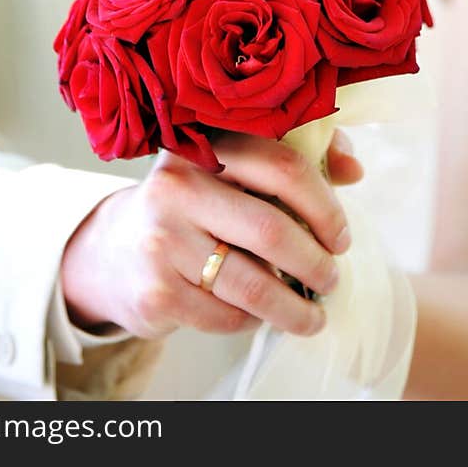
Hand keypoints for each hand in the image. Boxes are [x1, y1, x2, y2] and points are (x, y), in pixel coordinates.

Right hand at [61, 131, 357, 341]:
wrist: (114, 250)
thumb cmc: (195, 204)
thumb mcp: (234, 169)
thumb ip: (295, 158)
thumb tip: (353, 170)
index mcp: (206, 146)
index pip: (283, 167)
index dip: (324, 206)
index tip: (341, 236)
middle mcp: (178, 186)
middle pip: (272, 230)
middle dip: (315, 263)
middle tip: (331, 278)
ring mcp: (163, 241)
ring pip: (254, 284)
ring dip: (295, 307)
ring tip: (313, 315)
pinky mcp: (157, 292)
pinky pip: (228, 315)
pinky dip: (254, 320)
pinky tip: (260, 314)